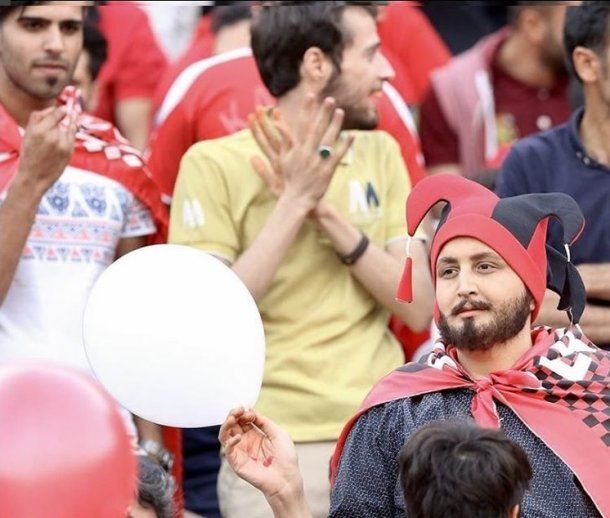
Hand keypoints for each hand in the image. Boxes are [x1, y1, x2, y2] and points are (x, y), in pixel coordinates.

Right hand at [15, 105, 76, 193]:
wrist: (34, 176)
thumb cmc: (30, 153)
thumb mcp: (28, 134)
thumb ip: (38, 118)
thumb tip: (55, 108)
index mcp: (38, 130)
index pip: (55, 113)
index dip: (61, 110)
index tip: (65, 108)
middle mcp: (51, 136)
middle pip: (62, 121)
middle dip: (63, 120)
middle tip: (65, 120)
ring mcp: (62, 144)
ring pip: (68, 129)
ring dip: (67, 128)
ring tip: (60, 135)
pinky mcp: (69, 151)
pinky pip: (73, 137)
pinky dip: (72, 133)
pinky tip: (71, 132)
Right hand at [219, 407, 302, 500]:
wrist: (287, 479)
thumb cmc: (286, 457)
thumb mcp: (278, 433)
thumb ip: (264, 422)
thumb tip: (250, 410)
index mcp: (255, 435)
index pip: (243, 420)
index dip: (243, 413)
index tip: (248, 410)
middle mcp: (246, 442)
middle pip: (232, 425)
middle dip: (233, 415)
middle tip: (237, 410)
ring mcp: (240, 452)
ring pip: (225, 436)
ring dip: (226, 425)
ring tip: (232, 419)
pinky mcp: (237, 463)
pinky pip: (228, 451)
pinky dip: (230, 442)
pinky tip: (238, 437)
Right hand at [249, 95, 353, 209]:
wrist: (296, 200)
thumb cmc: (290, 180)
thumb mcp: (284, 160)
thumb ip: (285, 142)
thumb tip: (280, 124)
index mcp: (296, 149)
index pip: (301, 125)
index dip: (306, 109)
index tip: (310, 96)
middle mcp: (307, 153)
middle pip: (316, 129)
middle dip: (322, 113)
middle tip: (329, 99)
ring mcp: (317, 162)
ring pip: (328, 139)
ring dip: (335, 125)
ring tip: (340, 111)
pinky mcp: (327, 171)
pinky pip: (338, 155)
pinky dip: (345, 145)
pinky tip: (352, 135)